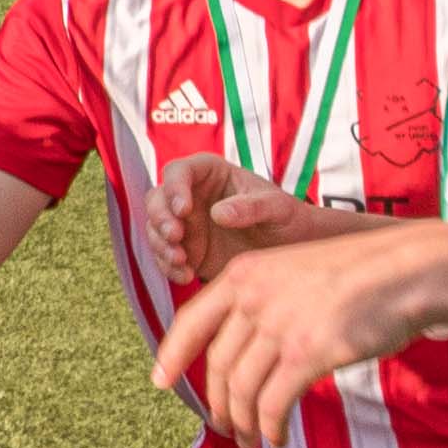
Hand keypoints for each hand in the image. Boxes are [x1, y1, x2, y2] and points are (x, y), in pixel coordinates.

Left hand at [151, 221, 447, 447]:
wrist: (408, 270)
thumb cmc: (360, 275)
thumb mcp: (295, 272)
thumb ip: (264, 301)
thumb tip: (243, 350)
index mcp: (245, 274)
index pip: (192, 320)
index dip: (172, 354)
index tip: (158, 381)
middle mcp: (254, 297)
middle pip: (219, 363)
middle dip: (217, 402)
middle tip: (223, 426)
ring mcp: (278, 325)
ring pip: (243, 389)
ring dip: (243, 421)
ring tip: (249, 440)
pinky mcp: (306, 353)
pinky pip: (273, 403)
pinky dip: (269, 426)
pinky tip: (275, 437)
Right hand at [156, 150, 330, 286]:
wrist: (291, 248)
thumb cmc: (287, 217)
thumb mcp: (277, 208)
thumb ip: (251, 207)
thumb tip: (218, 213)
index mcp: (211, 174)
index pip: (179, 171)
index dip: (174, 187)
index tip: (183, 209)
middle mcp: (192, 196)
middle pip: (157, 199)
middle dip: (161, 218)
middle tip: (175, 236)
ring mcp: (186, 224)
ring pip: (155, 228)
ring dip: (161, 245)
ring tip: (181, 261)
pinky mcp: (186, 250)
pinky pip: (165, 257)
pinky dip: (169, 267)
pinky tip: (185, 276)